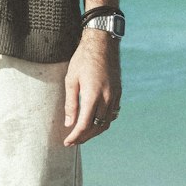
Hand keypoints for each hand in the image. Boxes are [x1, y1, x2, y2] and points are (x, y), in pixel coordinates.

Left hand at [63, 30, 121, 146]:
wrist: (103, 43)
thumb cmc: (82, 59)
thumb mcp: (71, 80)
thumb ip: (71, 103)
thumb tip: (69, 123)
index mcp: (93, 95)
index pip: (85, 125)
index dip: (76, 136)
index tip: (67, 142)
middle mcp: (107, 98)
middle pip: (96, 127)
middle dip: (84, 137)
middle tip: (72, 141)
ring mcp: (115, 95)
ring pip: (106, 122)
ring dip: (95, 131)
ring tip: (82, 134)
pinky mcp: (118, 92)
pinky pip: (112, 113)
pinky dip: (103, 121)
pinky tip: (95, 121)